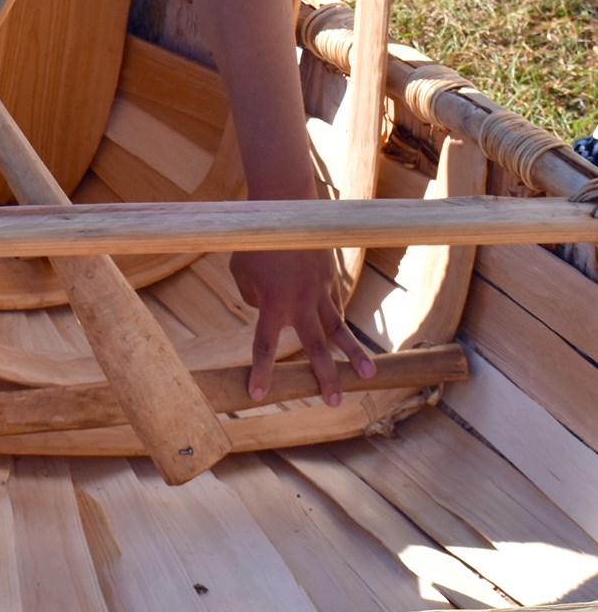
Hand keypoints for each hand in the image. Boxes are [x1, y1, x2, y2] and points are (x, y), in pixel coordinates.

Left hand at [231, 247, 376, 405]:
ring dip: (354, 353)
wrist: (286, 209)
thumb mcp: (241, 271)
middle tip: (333, 402)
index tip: (258, 395)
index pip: (264, 346)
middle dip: (326, 377)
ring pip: (339, 329)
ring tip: (369, 375)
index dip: (262, 372)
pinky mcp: (331, 279)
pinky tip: (346, 338)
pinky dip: (337, 321)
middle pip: (315, 347)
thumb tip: (265, 310)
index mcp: (274, 304)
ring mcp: (320, 291)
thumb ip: (252, 297)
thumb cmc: (257, 241)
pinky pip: (334, 305)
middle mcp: (301, 303)